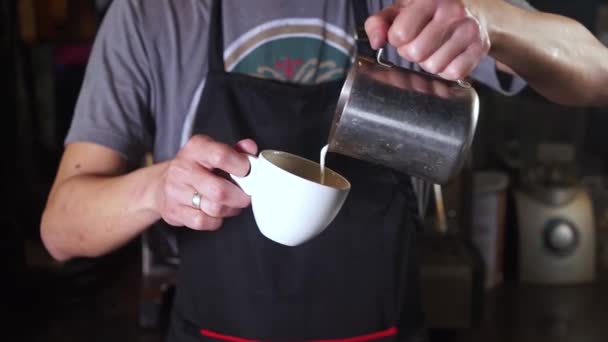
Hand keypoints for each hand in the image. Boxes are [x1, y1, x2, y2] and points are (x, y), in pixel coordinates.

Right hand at [156, 135, 256, 230]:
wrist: (161, 184)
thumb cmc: (196, 167)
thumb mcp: (213, 151)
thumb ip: (236, 150)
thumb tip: (250, 148)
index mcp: (196, 148)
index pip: (221, 156)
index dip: (241, 166)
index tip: (249, 172)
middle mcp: (183, 168)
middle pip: (219, 190)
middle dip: (240, 197)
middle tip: (246, 196)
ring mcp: (175, 191)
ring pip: (214, 208)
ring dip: (230, 209)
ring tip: (232, 204)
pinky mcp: (174, 211)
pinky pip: (203, 222)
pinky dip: (216, 220)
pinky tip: (216, 213)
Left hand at [365, 0, 490, 79]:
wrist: (475, 12)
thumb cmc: (430, 13)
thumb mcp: (400, 10)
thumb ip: (378, 23)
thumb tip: (376, 42)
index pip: (399, 35)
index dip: (397, 39)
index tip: (404, 33)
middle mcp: (452, 10)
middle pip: (414, 53)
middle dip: (412, 53)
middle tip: (420, 42)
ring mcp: (468, 29)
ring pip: (432, 66)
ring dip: (429, 63)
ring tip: (436, 48)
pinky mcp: (480, 47)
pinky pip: (452, 73)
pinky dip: (446, 70)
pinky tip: (449, 56)